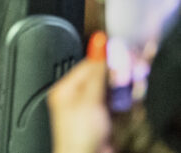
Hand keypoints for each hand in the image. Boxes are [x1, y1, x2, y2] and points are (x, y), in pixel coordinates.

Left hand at [47, 33, 111, 152]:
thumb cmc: (78, 135)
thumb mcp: (89, 99)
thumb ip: (97, 75)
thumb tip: (100, 52)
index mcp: (64, 89)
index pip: (84, 66)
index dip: (101, 61)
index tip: (116, 56)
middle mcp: (74, 98)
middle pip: (97, 78)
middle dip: (111, 77)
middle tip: (121, 76)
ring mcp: (88, 110)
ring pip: (107, 91)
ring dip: (117, 91)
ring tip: (121, 94)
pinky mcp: (100, 121)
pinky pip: (112, 105)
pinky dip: (120, 104)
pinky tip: (123, 106)